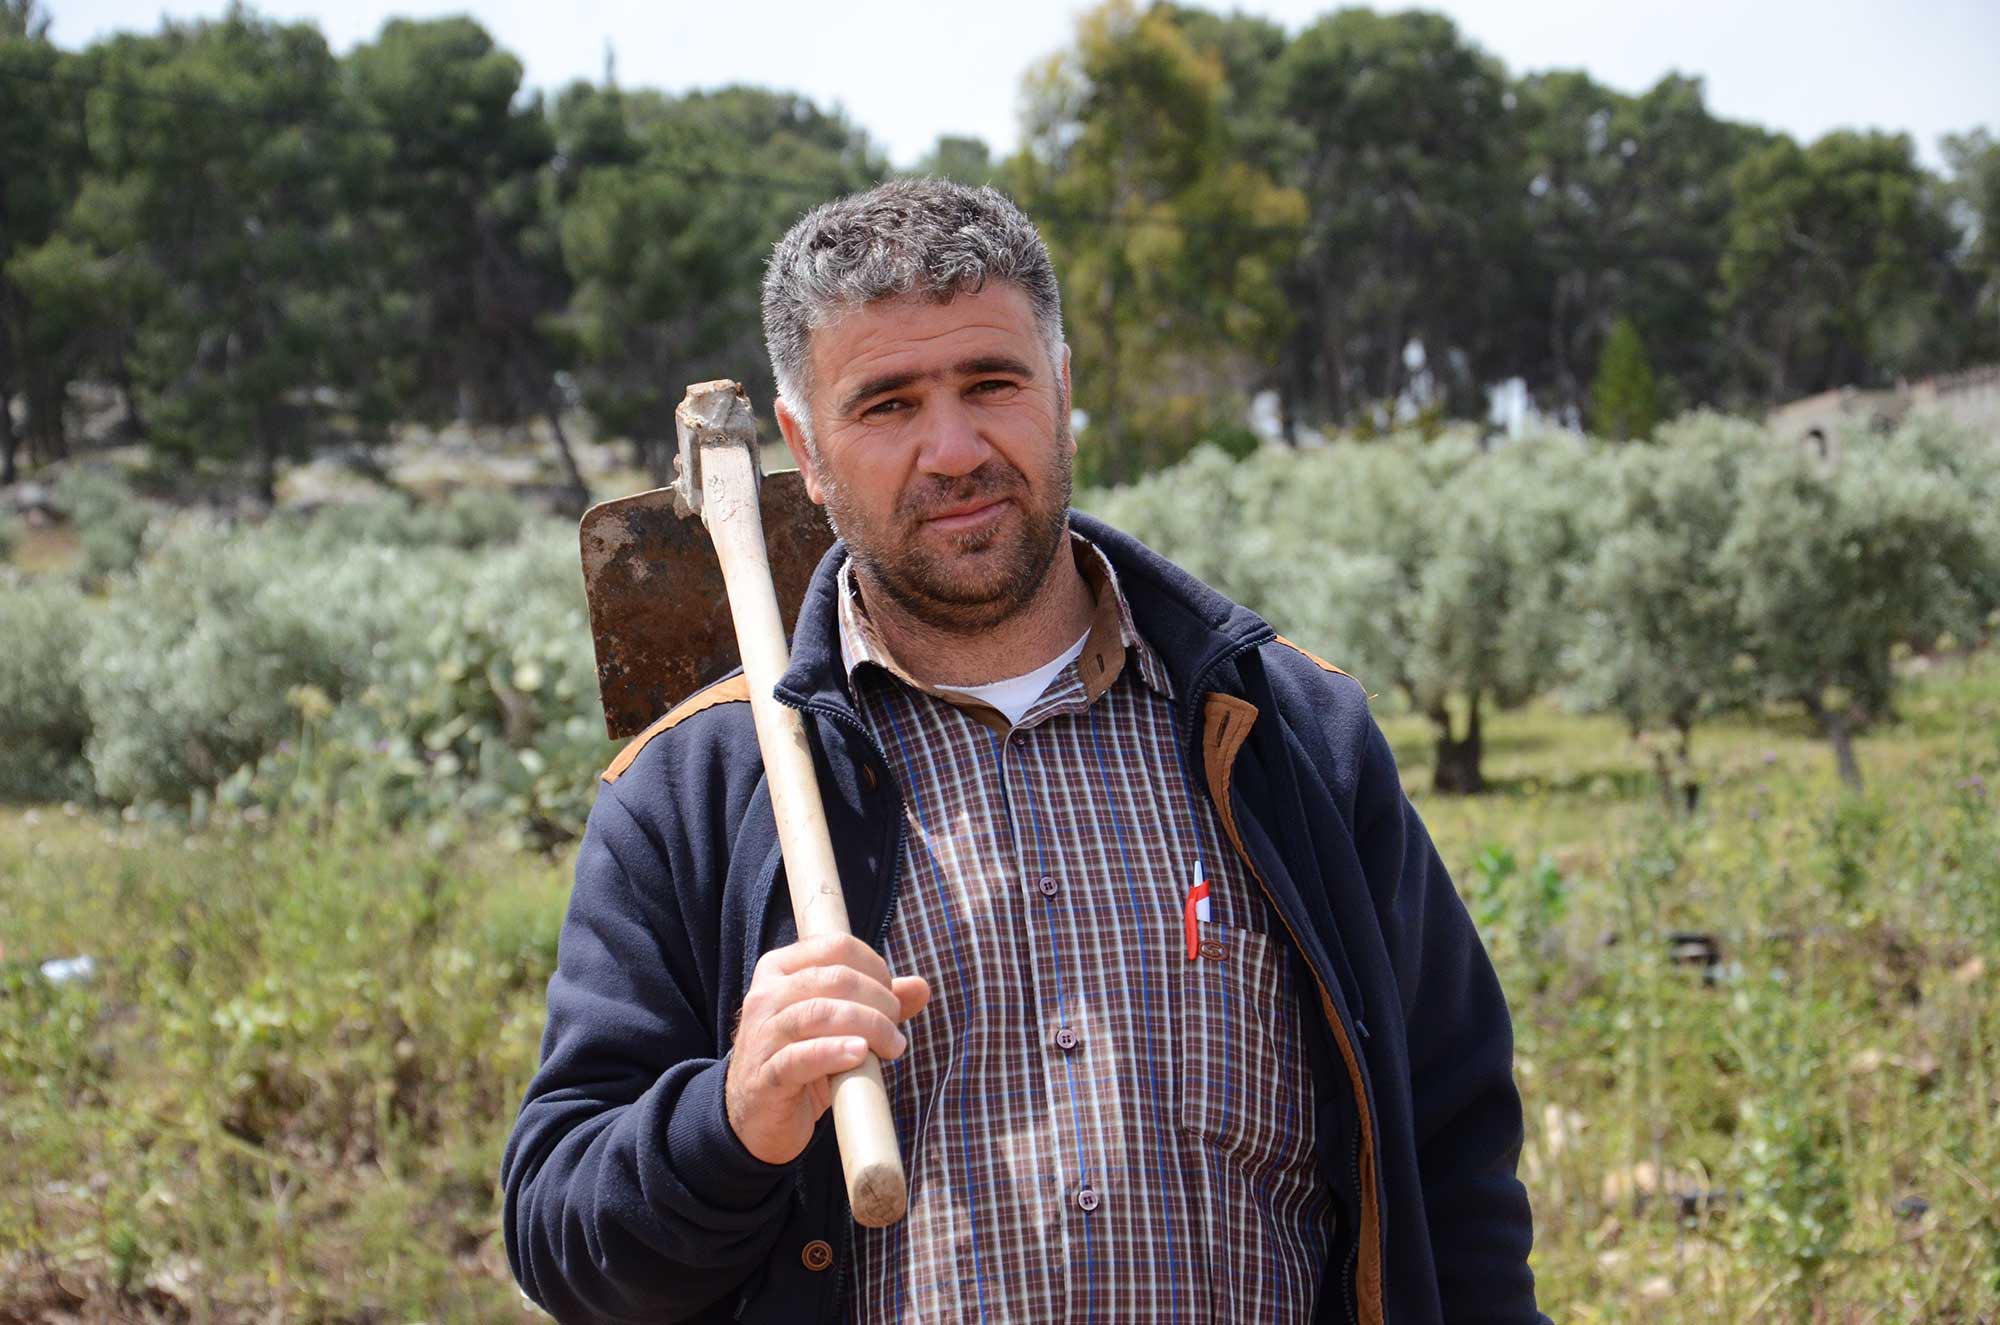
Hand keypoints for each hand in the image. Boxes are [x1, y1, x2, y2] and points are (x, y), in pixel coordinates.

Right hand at [724, 933, 930, 1165]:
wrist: (758, 1118)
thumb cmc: (803, 1061)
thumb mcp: (838, 1025)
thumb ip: (877, 1002)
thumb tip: (921, 986)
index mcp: (780, 969)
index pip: (835, 945)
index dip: (875, 967)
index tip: (892, 997)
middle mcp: (766, 994)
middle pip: (835, 978)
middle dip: (879, 1001)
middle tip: (895, 1031)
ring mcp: (762, 1035)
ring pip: (820, 1013)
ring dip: (868, 1026)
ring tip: (891, 1047)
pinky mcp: (766, 1076)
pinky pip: (802, 1057)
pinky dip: (835, 1052)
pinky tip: (859, 1055)